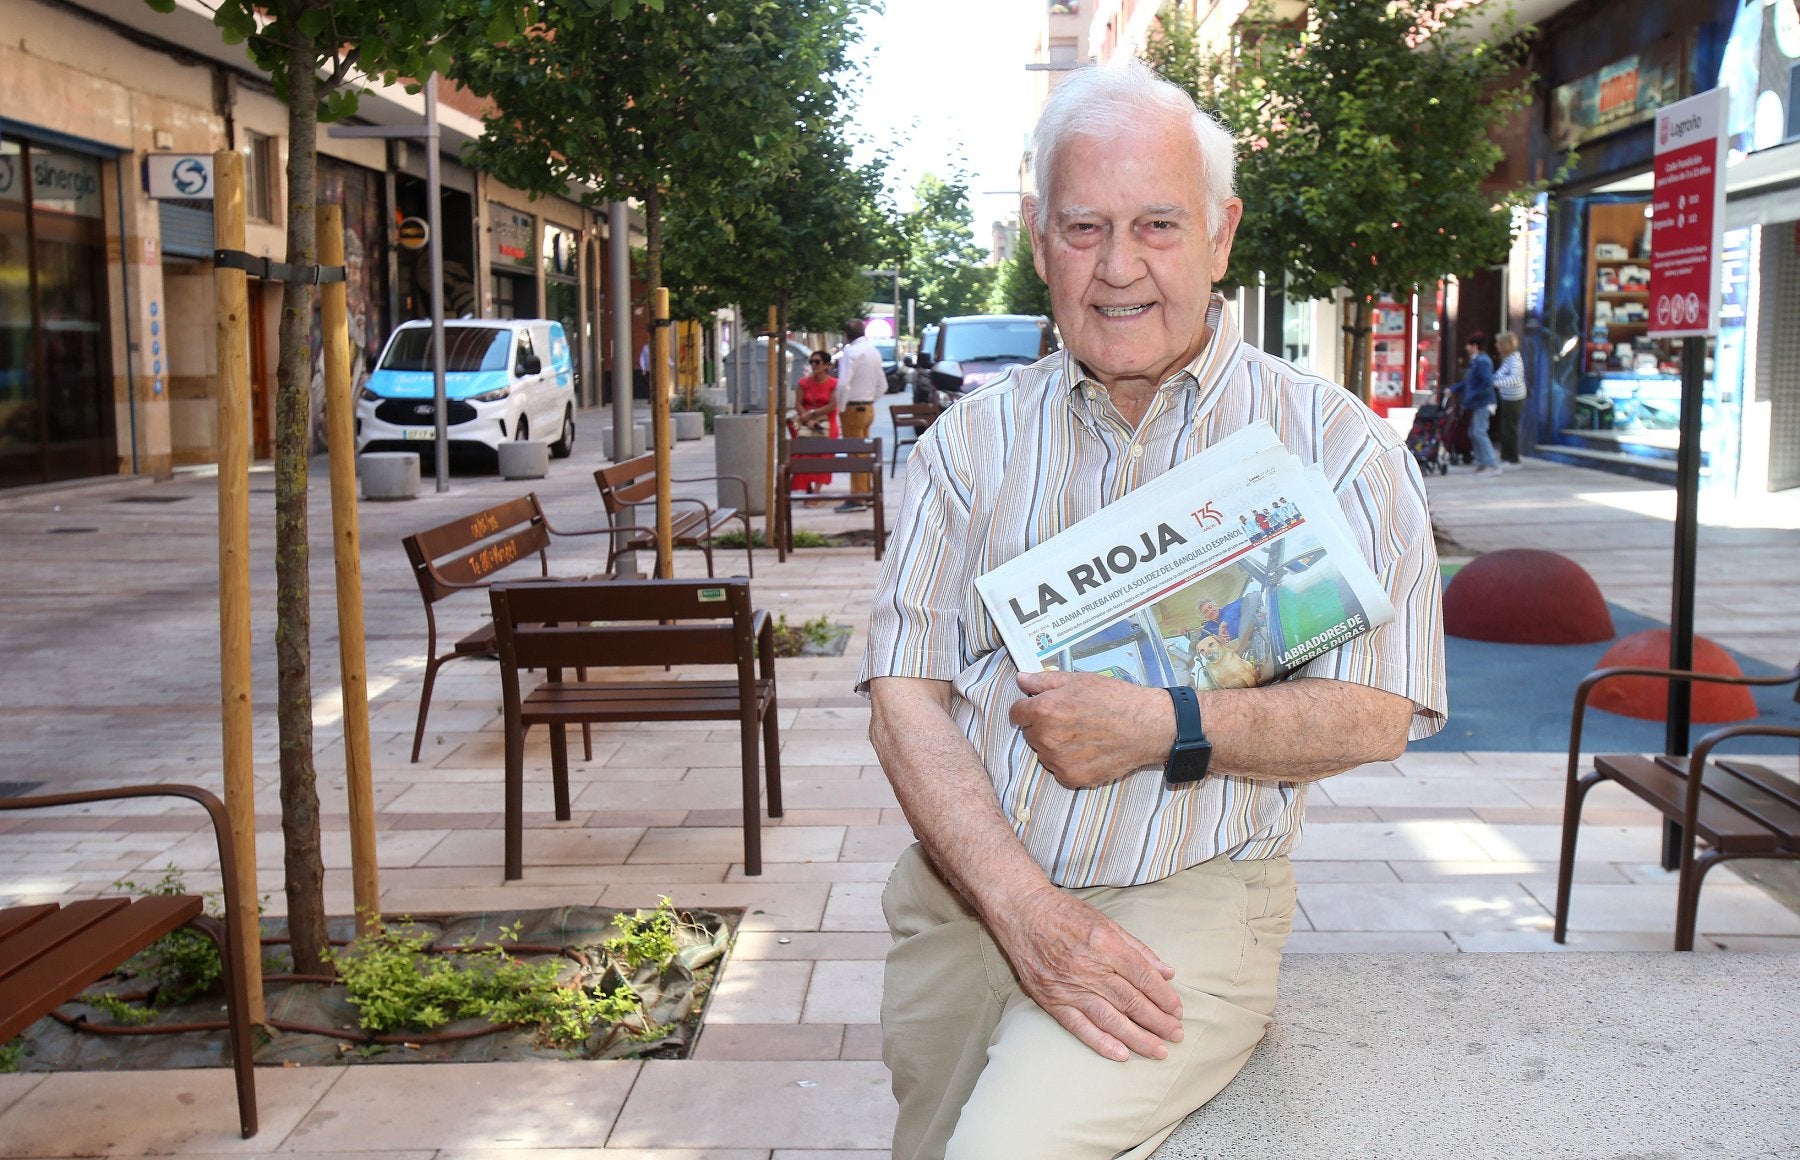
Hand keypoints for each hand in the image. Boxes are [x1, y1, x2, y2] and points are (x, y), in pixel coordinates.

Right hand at [988, 884, 1182, 1061]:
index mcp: (1106, 944)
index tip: (1178, 1010)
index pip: (1144, 977)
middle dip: (1158, 1022)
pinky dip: (1101, 1042)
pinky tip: (1122, 1054)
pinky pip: (1080, 1027)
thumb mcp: (1107, 922)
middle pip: (1132, 1001)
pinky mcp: (1052, 1000)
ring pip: (1111, 1019)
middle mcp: (1089, 968)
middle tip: (1176, 1035)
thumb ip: (1138, 949)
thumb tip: (1167, 972)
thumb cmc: (1065, 914)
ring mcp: (1069, 986)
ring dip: (1138, 1038)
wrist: (1021, 912)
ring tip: (1159, 1051)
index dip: (1164, 997)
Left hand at [1011, 670, 1174, 788]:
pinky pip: (1058, 770)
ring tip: (1081, 735)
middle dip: (1042, 727)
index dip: (1027, 709)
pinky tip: (1087, 751)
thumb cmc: (1114, 699)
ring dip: (1054, 746)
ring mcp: (1057, 761)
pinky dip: (1067, 763)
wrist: (1145, 726)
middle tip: (1069, 720)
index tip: (1039, 709)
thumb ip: (1043, 681)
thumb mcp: (1078, 680)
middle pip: (1029, 734)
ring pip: (1043, 753)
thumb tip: (1020, 679)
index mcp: (1043, 710)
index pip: (1016, 714)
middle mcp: (1046, 737)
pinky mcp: (1071, 778)